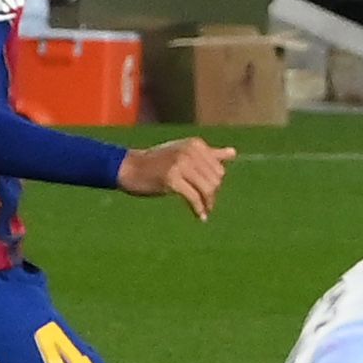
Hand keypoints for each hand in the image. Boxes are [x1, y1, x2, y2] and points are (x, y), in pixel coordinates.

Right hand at [116, 137, 234, 221]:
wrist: (128, 168)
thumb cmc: (155, 162)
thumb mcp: (183, 153)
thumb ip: (210, 153)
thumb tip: (234, 153)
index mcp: (195, 145)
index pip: (218, 168)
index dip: (215, 184)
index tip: (208, 194)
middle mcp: (189, 152)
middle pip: (214, 179)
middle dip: (212, 195)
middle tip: (206, 205)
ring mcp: (180, 165)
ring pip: (206, 189)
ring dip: (207, 203)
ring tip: (204, 211)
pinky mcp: (171, 179)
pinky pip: (193, 197)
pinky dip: (198, 209)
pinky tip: (200, 217)